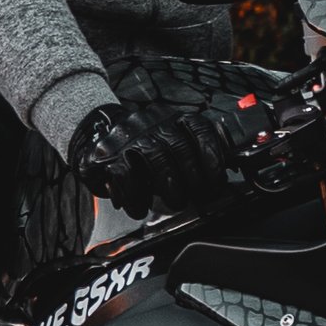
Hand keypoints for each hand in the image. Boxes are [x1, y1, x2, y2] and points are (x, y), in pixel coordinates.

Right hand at [70, 99, 240, 217]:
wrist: (94, 131)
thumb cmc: (142, 144)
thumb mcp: (170, 140)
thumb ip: (197, 148)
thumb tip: (230, 165)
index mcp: (172, 118)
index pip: (198, 127)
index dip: (211, 152)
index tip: (217, 176)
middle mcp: (151, 123)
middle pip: (178, 146)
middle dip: (192, 176)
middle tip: (196, 195)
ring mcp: (128, 137)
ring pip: (154, 158)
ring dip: (168, 186)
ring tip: (174, 202)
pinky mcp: (106, 154)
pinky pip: (124, 174)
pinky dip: (135, 196)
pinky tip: (139, 207)